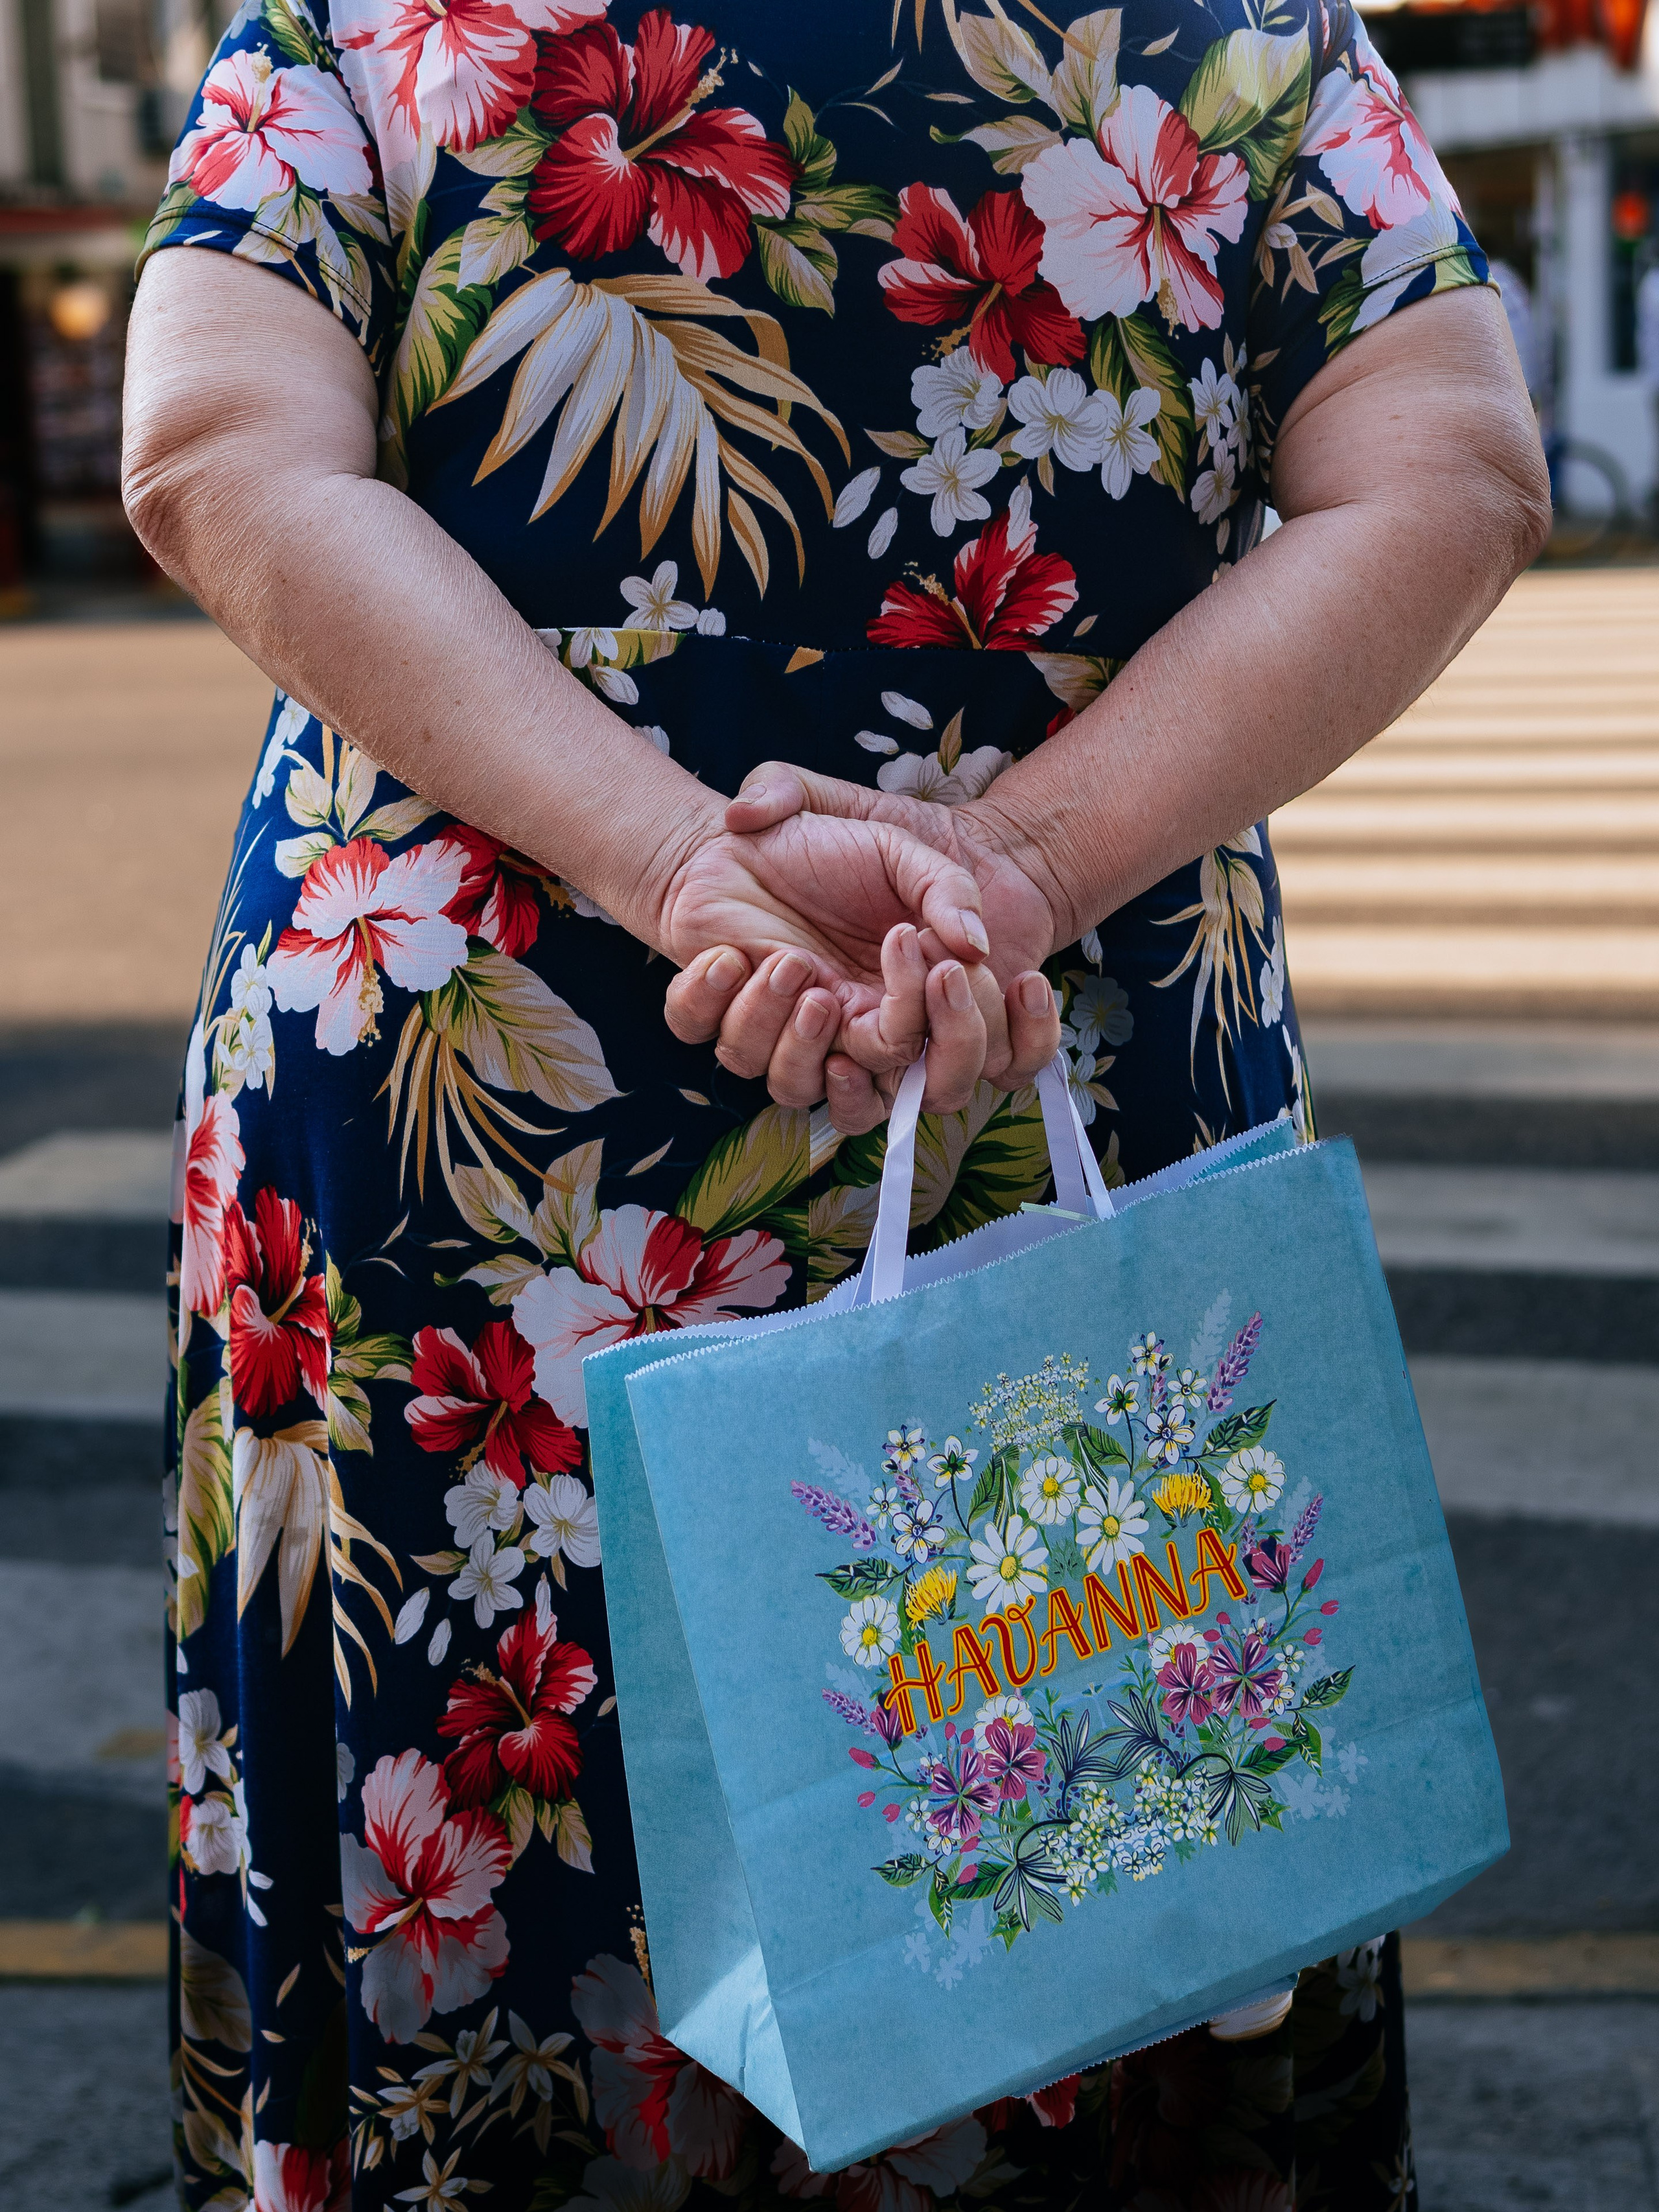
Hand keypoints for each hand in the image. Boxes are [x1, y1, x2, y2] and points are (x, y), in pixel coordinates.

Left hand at [663, 766, 1062, 1129]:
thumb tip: (976, 945)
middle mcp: (840, 1035)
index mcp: (893, 1010)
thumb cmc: (829, 850)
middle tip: (843, 990)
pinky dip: (715, 1004)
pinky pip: (715, 1046)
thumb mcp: (898, 853)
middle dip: (874, 1051)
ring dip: (790, 1035)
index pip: (941, 1069)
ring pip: (790, 1087)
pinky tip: (728, 957)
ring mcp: (779, 1033)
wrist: (745, 836)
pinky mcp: (719, 1016)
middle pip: (869, 1107)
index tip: (936, 963)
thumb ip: (946, 891)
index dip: (954, 1035)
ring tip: (788, 962)